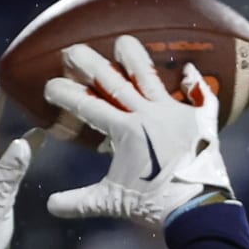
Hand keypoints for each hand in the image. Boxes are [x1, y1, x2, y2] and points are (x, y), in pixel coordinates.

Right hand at [44, 35, 233, 226]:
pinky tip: (190, 68)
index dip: (66, 94)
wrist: (193, 207)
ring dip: (136, 58)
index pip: (88, 106)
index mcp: (125, 130)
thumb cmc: (150, 203)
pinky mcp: (197, 121)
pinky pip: (198, 96)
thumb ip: (78, 202)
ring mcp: (174, 113)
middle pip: (114, 81)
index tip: (50, 85)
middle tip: (73, 49)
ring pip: (151, 77)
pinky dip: (194, 83)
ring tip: (124, 41)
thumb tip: (50, 205)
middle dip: (90, 65)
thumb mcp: (109, 202)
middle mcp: (148, 114)